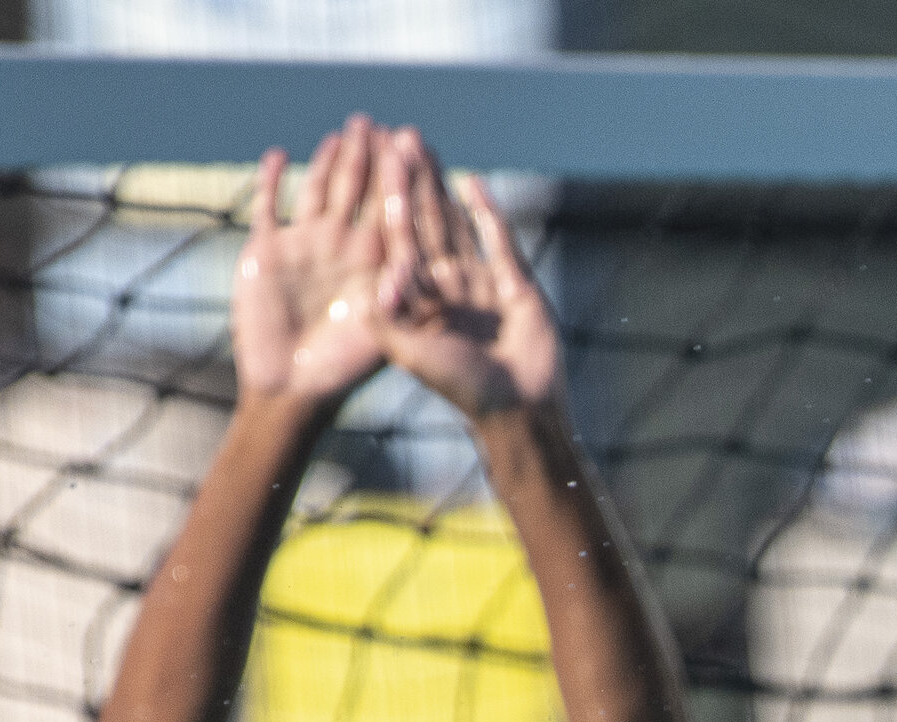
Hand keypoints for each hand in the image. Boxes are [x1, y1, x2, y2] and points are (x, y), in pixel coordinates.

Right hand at [232, 116, 387, 402]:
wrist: (290, 390)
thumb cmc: (341, 370)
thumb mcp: (380, 329)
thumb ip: (398, 293)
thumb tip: (426, 262)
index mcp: (374, 263)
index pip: (392, 207)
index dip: (399, 176)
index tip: (411, 144)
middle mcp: (342, 247)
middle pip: (358, 191)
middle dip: (368, 157)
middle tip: (376, 124)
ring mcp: (305, 245)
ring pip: (319, 189)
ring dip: (330, 161)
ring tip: (342, 133)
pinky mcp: (267, 249)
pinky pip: (269, 206)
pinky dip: (272, 181)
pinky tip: (281, 155)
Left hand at [372, 126, 560, 421]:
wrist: (520, 409)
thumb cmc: (463, 389)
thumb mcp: (412, 356)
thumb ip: (387, 318)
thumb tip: (381, 274)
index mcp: (417, 302)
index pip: (396, 241)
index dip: (387, 200)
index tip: (376, 164)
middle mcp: (445, 288)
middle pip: (425, 223)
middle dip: (411, 181)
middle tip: (398, 137)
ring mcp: (479, 284)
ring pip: (457, 224)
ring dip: (441, 185)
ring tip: (425, 147)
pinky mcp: (515, 284)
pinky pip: (499, 240)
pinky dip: (486, 212)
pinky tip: (471, 183)